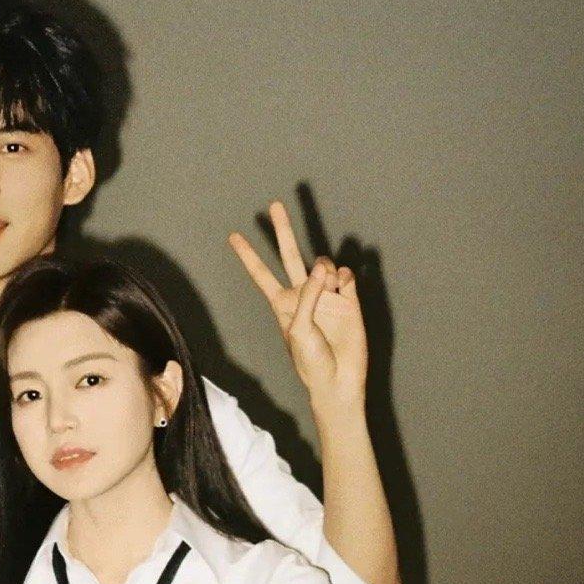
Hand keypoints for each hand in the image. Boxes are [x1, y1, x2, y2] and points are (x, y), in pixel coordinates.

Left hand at [228, 200, 367, 408]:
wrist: (339, 379)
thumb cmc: (310, 360)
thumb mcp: (299, 328)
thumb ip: (308, 294)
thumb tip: (323, 266)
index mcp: (282, 303)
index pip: (261, 274)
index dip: (248, 255)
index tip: (233, 236)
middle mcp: (303, 294)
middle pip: (289, 254)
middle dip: (282, 230)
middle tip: (275, 204)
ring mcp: (326, 294)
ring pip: (322, 262)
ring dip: (324, 267)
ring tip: (329, 285)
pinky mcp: (349, 298)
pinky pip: (345, 274)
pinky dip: (343, 275)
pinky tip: (342, 285)